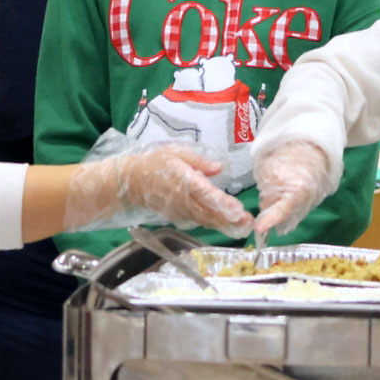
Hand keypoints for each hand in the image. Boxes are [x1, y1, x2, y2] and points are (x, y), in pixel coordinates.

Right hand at [63, 143, 252, 237]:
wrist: (131, 182)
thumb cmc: (154, 163)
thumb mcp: (176, 152)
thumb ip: (198, 161)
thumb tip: (219, 167)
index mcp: (183, 180)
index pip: (205, 194)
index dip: (222, 203)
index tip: (238, 209)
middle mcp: (183, 199)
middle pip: (209, 212)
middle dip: (229, 219)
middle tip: (248, 223)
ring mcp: (180, 210)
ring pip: (205, 220)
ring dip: (224, 224)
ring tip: (243, 227)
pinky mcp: (178, 216)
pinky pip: (197, 221)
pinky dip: (212, 224)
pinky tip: (226, 225)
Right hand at [253, 140, 332, 236]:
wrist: (306, 150)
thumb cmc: (310, 178)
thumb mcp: (308, 199)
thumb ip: (294, 212)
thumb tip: (278, 228)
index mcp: (297, 192)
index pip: (281, 210)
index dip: (269, 220)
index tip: (259, 228)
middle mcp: (281, 182)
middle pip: (266, 204)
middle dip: (270, 207)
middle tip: (282, 199)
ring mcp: (270, 173)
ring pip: (262, 194)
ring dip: (269, 194)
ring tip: (282, 184)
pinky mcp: (262, 166)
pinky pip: (260, 183)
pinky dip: (266, 184)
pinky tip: (277, 177)